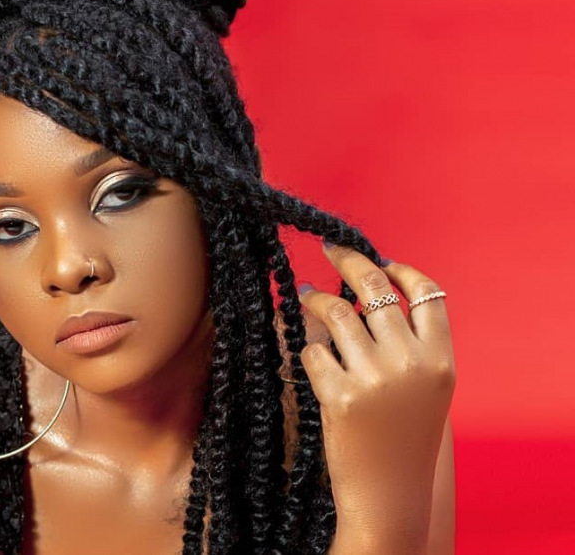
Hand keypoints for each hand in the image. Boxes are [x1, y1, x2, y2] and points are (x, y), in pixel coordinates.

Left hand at [297, 243, 455, 546]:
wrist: (389, 497)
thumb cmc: (405, 440)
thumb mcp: (427, 389)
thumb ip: (411, 344)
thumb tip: (370, 294)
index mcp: (441, 360)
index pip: (427, 292)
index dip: (400, 269)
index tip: (379, 258)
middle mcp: (411, 363)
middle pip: (375, 289)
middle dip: (348, 260)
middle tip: (329, 249)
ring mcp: (375, 379)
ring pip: (335, 313)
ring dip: (315, 299)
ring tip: (306, 296)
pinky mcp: (339, 397)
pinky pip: (312, 351)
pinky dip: (306, 346)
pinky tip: (304, 346)